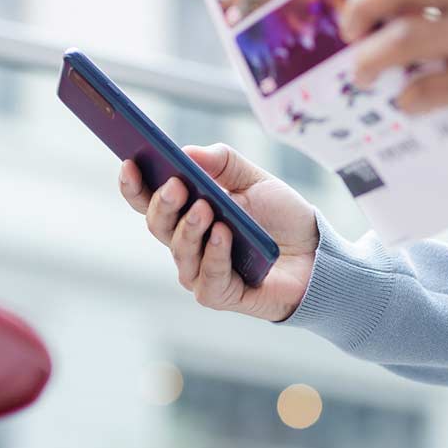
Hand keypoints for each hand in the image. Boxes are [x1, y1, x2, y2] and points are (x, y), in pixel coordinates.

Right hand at [118, 143, 318, 321]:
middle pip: (157, 225)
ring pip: (180, 251)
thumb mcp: (254, 179)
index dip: (134, 185)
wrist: (317, 254)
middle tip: (176, 184)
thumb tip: (188, 152)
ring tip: (205, 207)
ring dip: (190, 228)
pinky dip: (214, 254)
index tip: (130, 162)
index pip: (148, 201)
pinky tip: (223, 234)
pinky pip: (207, 277)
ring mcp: (200, 272)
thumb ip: (223, 163)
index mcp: (187, 213)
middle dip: (163, 204)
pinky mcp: (220, 294)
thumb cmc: (281, 217)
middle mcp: (186, 244)